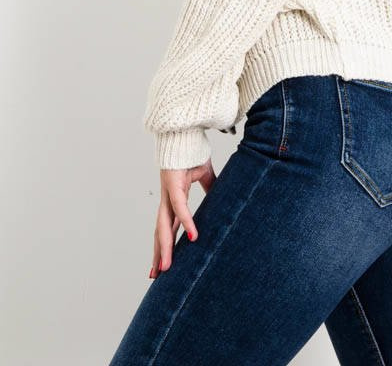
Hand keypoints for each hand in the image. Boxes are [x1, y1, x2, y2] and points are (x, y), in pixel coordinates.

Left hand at [149, 157, 215, 277]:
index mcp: (174, 197)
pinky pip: (181, 207)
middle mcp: (168, 198)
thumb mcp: (204, 173)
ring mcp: (168, 192)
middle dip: (158, 254)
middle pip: (161, 231)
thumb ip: (210, 187)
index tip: (163, 264)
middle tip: (156, 277)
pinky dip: (187, 222)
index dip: (165, 245)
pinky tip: (193, 237)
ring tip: (165, 268)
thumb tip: (220, 196)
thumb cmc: (192, 150)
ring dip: (164, 247)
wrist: (184, 129)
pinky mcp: (173, 183)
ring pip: (164, 225)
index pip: (169, 226)